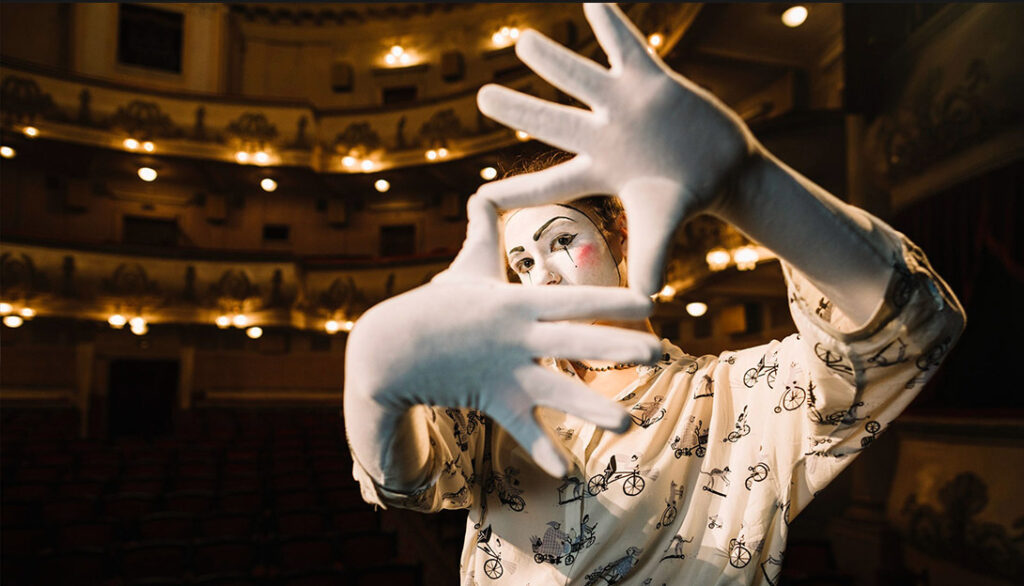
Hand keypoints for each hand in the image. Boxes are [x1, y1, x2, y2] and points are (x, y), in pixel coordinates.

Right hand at [344, 196, 661, 477]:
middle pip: (573, 341)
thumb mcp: (465, 265)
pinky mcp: (491, 398)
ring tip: (627, 422)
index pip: (572, 298)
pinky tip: (567, 472)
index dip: (611, 300)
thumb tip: (482, 191)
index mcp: (517, 302)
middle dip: (616, 346)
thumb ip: (483, 229)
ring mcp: (505, 370)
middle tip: (659, 353)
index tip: (650, 301)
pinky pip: (518, 428)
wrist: (386, 348)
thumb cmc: (434, 305)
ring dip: (591, 407)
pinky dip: (540, 450)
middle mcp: (517, 336)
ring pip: (554, 391)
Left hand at [476, 3, 759, 295]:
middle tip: (481, 95)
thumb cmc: (686, 199)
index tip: (480, 195)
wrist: (722, 167)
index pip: (549, 183)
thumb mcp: (663, 227)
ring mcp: (623, 104)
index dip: (517, 190)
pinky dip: (610, 24)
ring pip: (580, 77)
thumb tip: (644, 305)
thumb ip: (650, 261)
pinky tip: (591, 0)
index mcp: (597, 170)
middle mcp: (602, 135)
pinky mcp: (651, 80)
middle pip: (550, 121)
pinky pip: (626, 46)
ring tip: (521, 40)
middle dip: (516, 110)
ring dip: (551, 59)